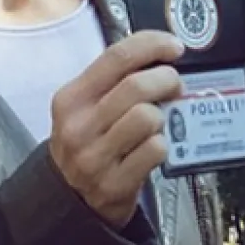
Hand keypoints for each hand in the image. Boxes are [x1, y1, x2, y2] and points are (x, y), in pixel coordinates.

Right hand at [49, 30, 184, 227]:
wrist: (68, 199)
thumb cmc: (89, 144)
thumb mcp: (87, 109)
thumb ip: (116, 82)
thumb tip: (160, 57)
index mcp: (72, 98)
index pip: (116, 57)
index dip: (152, 45)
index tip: (174, 46)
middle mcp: (79, 126)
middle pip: (137, 86)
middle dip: (167, 80)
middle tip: (175, 87)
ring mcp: (95, 156)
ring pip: (147, 117)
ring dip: (163, 118)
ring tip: (158, 123)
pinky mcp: (114, 183)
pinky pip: (155, 150)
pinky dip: (162, 146)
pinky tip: (153, 148)